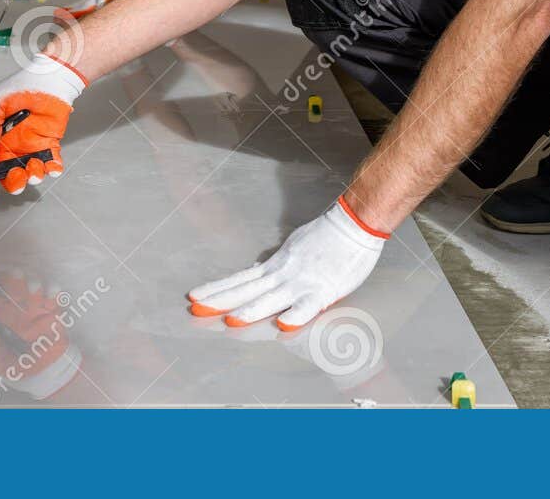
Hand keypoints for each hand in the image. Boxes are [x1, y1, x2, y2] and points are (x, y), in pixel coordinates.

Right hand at [0, 55, 86, 203]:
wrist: (51, 76)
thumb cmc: (23, 84)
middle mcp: (14, 145)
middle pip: (9, 173)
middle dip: (12, 182)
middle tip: (15, 178)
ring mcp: (33, 146)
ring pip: (30, 172)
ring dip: (31, 177)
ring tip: (34, 169)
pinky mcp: (51, 143)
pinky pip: (51, 163)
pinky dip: (52, 170)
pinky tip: (51, 168)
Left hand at [0, 261, 83, 399]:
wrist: (46, 377)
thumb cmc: (18, 370)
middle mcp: (14, 307)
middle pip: (10, 281)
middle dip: (10, 274)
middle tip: (13, 275)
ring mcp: (33, 307)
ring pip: (31, 282)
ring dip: (32, 281)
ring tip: (33, 291)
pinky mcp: (52, 309)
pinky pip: (53, 292)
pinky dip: (52, 290)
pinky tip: (49, 301)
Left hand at [186, 197, 387, 330]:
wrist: (353, 223)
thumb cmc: (326, 236)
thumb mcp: (292, 248)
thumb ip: (274, 265)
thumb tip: (256, 273)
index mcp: (275, 265)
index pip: (240, 279)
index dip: (218, 288)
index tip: (195, 296)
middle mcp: (283, 273)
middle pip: (247, 289)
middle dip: (221, 300)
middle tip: (195, 308)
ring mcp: (302, 281)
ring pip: (272, 298)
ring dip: (252, 309)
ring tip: (231, 321)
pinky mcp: (324, 289)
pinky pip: (308, 305)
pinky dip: (296, 315)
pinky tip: (283, 325)